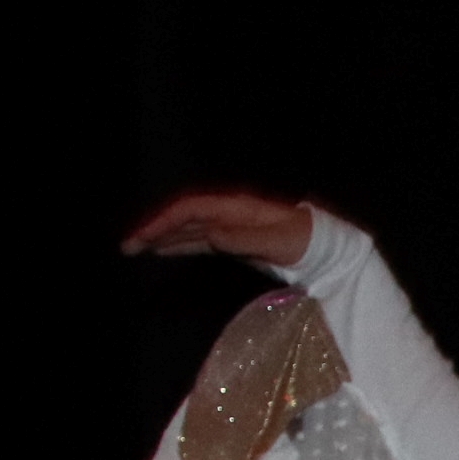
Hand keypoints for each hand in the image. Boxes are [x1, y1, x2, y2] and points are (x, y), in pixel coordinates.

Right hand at [122, 189, 315, 268]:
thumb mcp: (279, 242)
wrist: (331, 251)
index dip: (165, 220)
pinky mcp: (236, 242)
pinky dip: (180, 245)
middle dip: (155, 229)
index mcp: (237, 208)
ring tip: (136, 249)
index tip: (144, 237)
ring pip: (189, 229)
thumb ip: (244, 239)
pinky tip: (164, 250)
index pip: (192, 208)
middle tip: (127, 248)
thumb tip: (210, 235)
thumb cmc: (310, 243)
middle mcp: (230, 213)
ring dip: (163, 238)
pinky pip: (201, 241)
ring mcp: (232, 227)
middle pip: (184, 217)